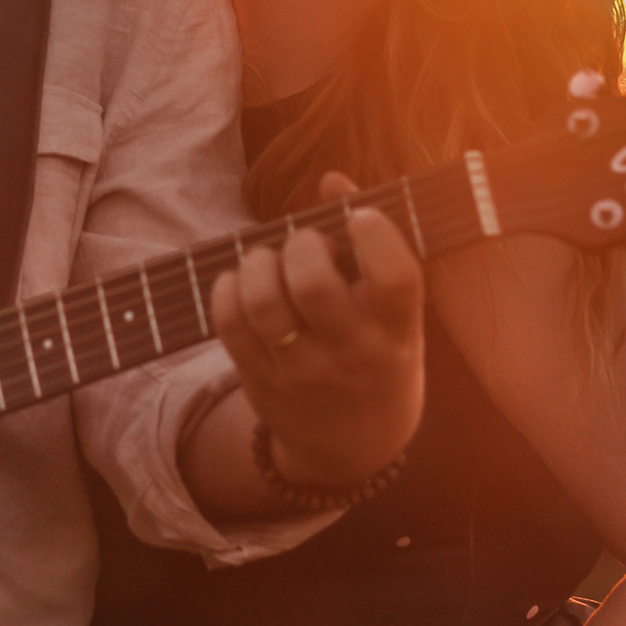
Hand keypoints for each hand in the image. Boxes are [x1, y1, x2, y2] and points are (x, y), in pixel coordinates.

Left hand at [211, 172, 424, 489]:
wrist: (354, 447)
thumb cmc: (377, 354)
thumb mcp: (393, 313)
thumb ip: (370, 244)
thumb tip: (331, 178)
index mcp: (398, 332)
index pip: (396, 279)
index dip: (376, 236)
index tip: (359, 217)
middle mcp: (352, 354)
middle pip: (314, 284)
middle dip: (302, 244)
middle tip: (305, 244)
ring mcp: (302, 371)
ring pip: (264, 303)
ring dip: (258, 263)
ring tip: (267, 260)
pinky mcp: (259, 378)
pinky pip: (229, 323)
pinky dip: (227, 287)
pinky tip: (241, 281)